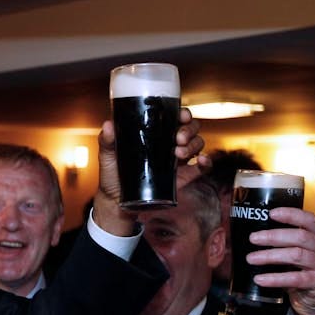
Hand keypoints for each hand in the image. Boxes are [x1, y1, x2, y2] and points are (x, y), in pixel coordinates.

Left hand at [93, 108, 207, 235]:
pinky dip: (207, 162)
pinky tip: (202, 161)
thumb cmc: (112, 174)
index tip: (181, 116)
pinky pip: (202, 167)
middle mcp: (169, 143)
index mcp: (155, 134)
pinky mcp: (183, 177)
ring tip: (178, 153)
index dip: (183, 113)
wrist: (116, 201)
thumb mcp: (107, 156)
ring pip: (198, 144)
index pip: (175, 117)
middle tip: (177, 138)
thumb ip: (107, 140)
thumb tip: (108, 125)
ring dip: (194, 145)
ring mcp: (177, 160)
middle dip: (189, 130)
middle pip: (191, 128)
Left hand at [247, 207, 314, 314]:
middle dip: (274, 236)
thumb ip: (282, 244)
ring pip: (297, 256)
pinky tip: (260, 279)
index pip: (309, 220)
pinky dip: (275, 278)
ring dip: (270, 256)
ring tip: (251, 259)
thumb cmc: (301, 272)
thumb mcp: (296, 254)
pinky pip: (295, 279)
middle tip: (253, 238)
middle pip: (300, 237)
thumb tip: (251, 237)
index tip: (271, 213)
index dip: (291, 215)